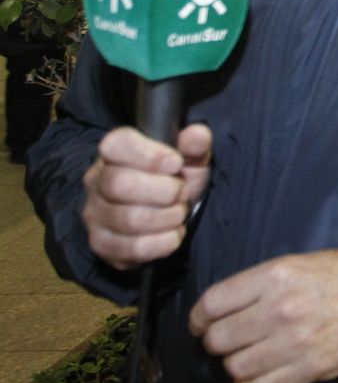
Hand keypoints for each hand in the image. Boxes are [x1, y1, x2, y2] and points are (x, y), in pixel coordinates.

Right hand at [82, 124, 211, 270]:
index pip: (116, 144)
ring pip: (130, 219)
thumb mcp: (188, 159)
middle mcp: (97, 182)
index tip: (176, 163)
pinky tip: (173, 233)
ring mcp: (95, 215)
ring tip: (179, 212)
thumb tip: (198, 134)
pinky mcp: (102, 245)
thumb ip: (193, 146)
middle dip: (165, 191)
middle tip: (181, 192)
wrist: (162, 216)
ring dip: (168, 217)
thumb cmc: (172, 180)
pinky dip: (164, 242)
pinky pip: (134, 248)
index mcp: (114, 153)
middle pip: (121, 185)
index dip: (150, 155)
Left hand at [190, 249, 337, 382]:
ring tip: (248, 357)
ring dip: (235, 365)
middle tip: (228, 340)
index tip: (201, 324)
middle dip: (216, 342)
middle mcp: (278, 310)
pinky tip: (258, 376)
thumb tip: (221, 311)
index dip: (199, 318)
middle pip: (218, 339)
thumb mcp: (297, 264)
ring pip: (235, 367)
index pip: (212, 304)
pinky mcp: (308, 370)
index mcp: (274, 277)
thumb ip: (258, 285)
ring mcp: (293, 343)